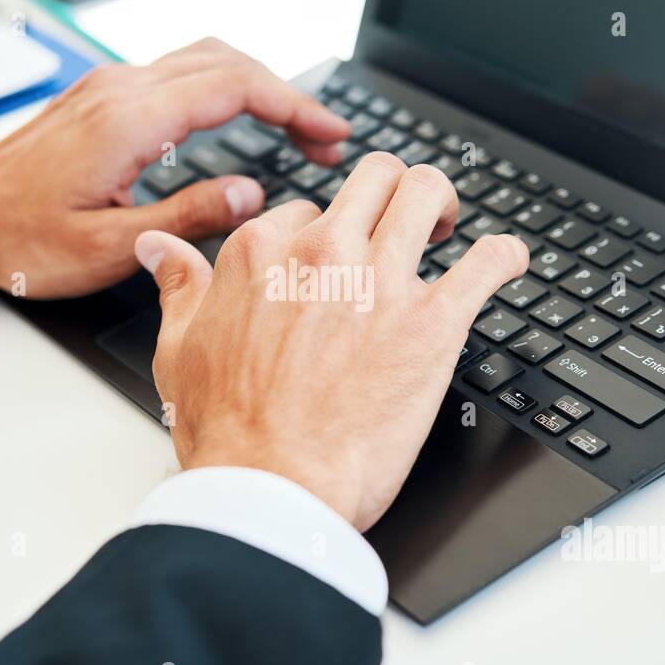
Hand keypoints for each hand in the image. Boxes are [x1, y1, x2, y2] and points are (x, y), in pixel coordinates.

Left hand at [0, 38, 348, 296]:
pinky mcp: (99, 98)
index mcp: (129, 119)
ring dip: (256, 86)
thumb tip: (250, 195)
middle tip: (326, 138)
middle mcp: (120, 89)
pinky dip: (222, 89)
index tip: (330, 133)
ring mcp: (107, 87)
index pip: (234, 85)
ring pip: (202, 60)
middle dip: (287, 93)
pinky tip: (238, 123)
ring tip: (294, 130)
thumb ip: (189, 217)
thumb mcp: (111, 247)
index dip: (294, 106)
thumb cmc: (17, 239)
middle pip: (226, 61)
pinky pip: (176, 74)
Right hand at [137, 152, 529, 530]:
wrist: (272, 487)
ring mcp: (380, 282)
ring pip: (426, 192)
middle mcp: (323, 253)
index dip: (322, 233)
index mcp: (262, 254)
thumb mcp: (180, 350)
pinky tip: (505, 262)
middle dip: (391, 190)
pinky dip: (504, 255)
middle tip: (404, 224)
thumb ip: (179, 288)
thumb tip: (159, 249)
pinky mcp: (432, 322)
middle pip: (374, 177)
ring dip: (442, 202)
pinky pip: (486, 261)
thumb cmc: (228, 433)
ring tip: (446, 229)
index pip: (304, 209)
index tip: (334, 259)